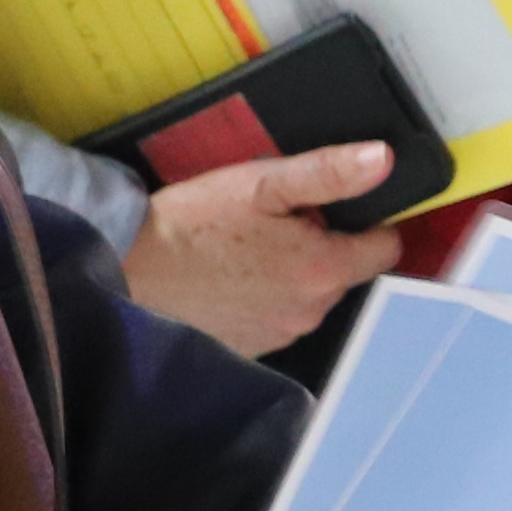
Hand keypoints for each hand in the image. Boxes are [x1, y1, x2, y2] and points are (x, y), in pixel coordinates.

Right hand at [120, 141, 401, 356]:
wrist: (125, 274)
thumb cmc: (191, 224)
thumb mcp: (260, 184)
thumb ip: (328, 173)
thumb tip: (383, 160)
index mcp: (323, 270)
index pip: (385, 248)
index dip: (370, 221)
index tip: (335, 206)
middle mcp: (312, 312)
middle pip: (346, 271)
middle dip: (324, 244)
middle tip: (274, 220)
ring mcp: (282, 335)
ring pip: (311, 294)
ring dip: (295, 270)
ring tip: (247, 246)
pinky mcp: (253, 349)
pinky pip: (279, 316)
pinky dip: (267, 296)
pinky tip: (232, 276)